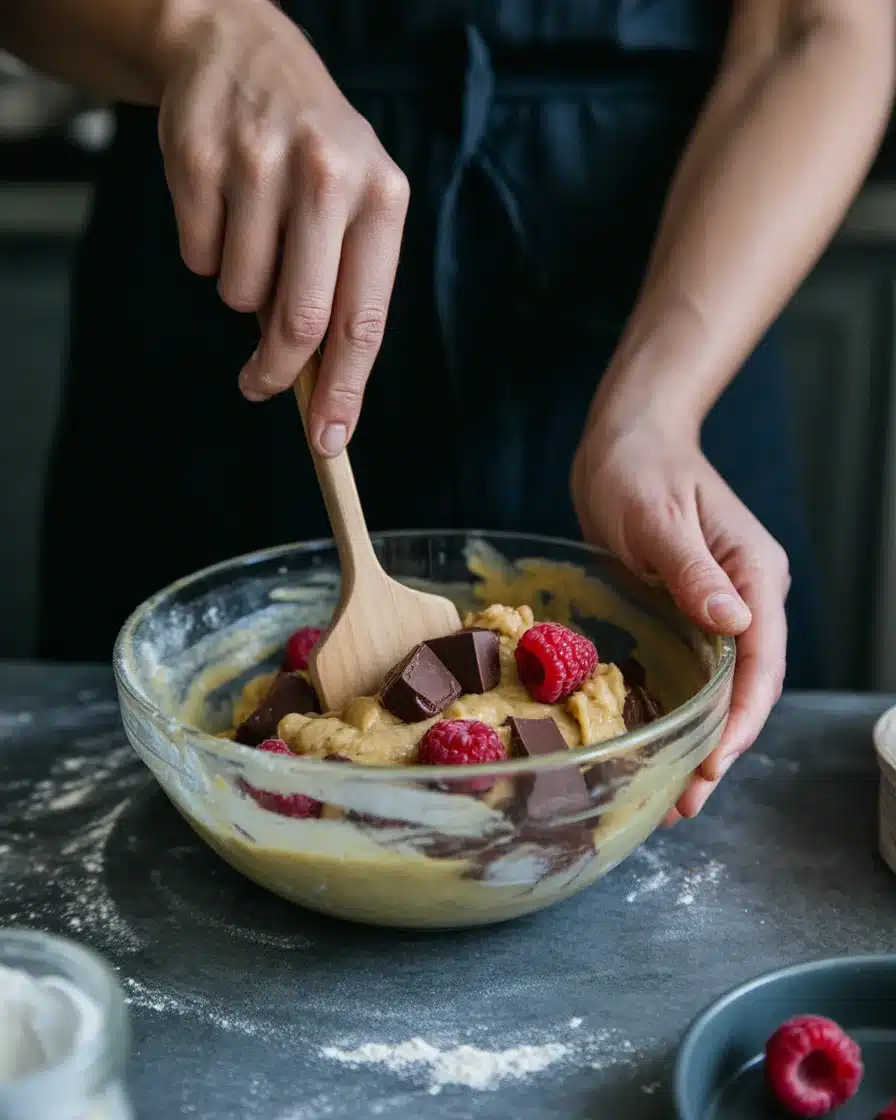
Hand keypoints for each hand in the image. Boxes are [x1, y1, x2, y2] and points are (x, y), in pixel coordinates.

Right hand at [156, 0, 408, 453]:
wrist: (241, 50)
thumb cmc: (312, 154)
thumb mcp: (353, 205)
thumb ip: (344, 290)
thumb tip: (319, 392)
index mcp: (381, 198)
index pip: (363, 319)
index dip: (344, 390)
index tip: (328, 441)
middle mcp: (326, 176)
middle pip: (300, 320)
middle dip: (278, 372)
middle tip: (260, 386)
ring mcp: (259, 163)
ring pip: (240, 293)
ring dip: (242, 293)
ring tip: (255, 239)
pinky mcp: (198, 158)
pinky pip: (197, 258)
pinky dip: (206, 254)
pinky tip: (223, 208)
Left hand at [571, 416, 789, 819]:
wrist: (624, 440)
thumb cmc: (639, 467)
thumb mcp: (657, 516)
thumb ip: (693, 570)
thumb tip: (734, 622)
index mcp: (754, 572)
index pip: (762, 660)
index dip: (742, 718)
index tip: (713, 762)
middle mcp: (747, 594)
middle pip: (749, 685)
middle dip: (723, 745)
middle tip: (688, 799)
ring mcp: (720, 605)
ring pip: (724, 686)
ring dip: (703, 737)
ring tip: (676, 792)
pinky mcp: (688, 609)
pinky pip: (695, 670)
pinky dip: (683, 709)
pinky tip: (661, 740)